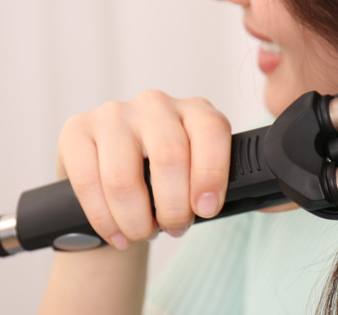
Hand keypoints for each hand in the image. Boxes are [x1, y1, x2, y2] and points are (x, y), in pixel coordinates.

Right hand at [56, 90, 231, 249]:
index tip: (207, 209)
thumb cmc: (166, 183)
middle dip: (173, 206)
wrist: (116, 185)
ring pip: (124, 175)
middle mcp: (155, 104)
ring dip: (136, 218)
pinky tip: (116, 233)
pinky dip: (104, 218)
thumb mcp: (199, 175)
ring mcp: (114, 114)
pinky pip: (87, 180)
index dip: (211, 174)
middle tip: (175, 227)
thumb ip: (222, 180)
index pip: (211, 131)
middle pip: (169, 156)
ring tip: (143, 233)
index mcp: (195, 110)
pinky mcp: (77, 130)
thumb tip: (261, 198)